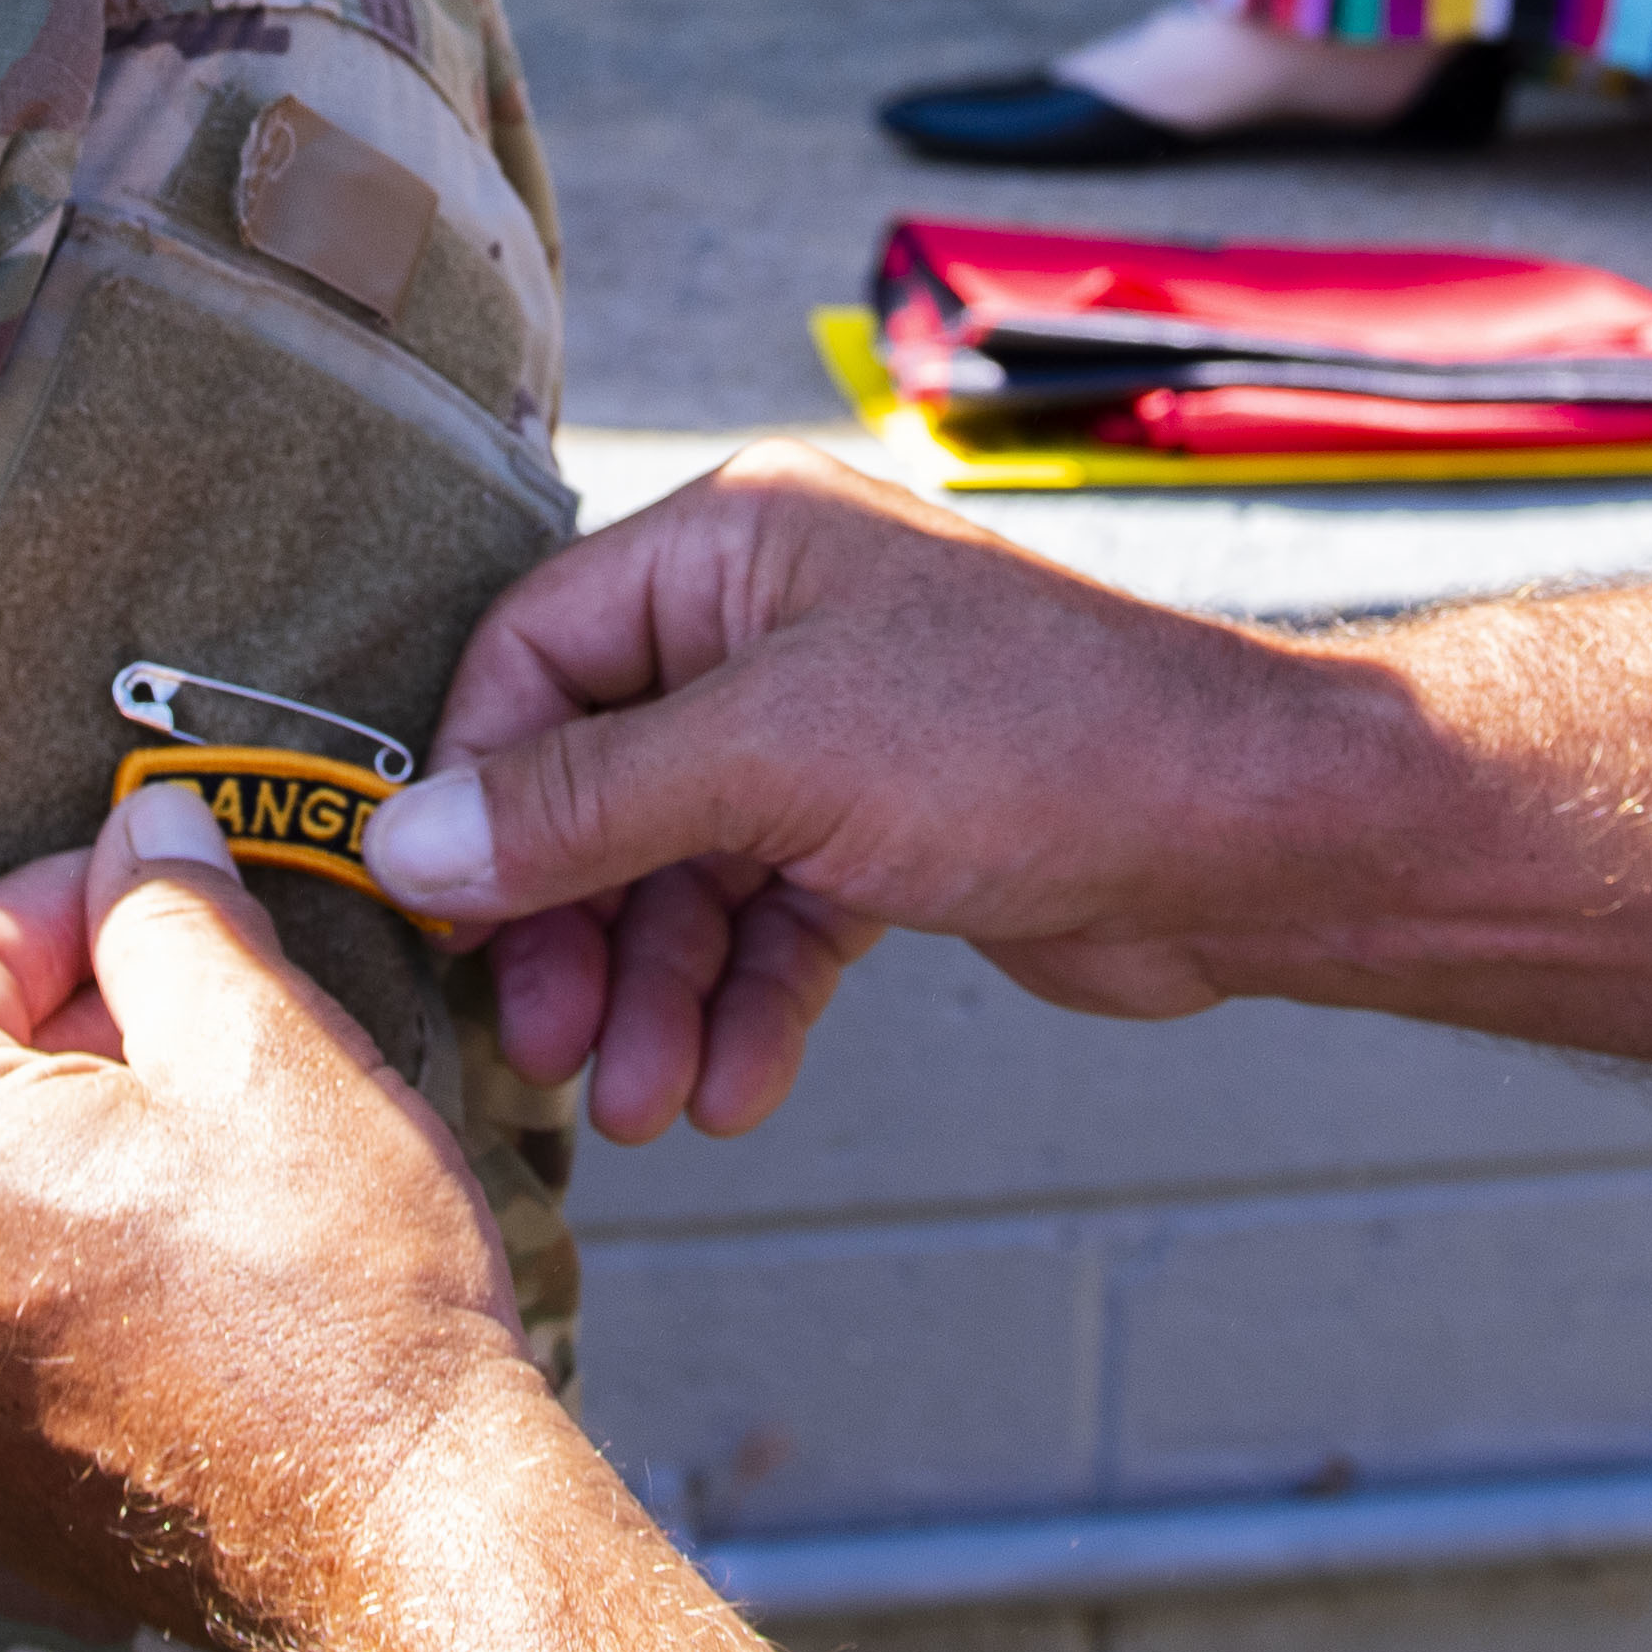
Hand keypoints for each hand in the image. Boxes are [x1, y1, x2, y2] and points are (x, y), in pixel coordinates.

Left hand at [0, 785, 540, 1650]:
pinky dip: (81, 1259)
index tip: (159, 883)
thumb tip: (141, 828)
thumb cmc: (341, 1293)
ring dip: (81, 1142)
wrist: (407, 1539)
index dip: (61, 899)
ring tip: (225, 1130)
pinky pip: (6, 1318)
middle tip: (214, 1000)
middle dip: (73, 1022)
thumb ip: (171, 914)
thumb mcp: (264, 1044)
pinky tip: (205, 1256)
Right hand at [363, 445, 1377, 1132]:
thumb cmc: (1036, 742)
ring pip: (683, 873)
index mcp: (734, 544)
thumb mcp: (775, 762)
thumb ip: (584, 805)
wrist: (1247, 838)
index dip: (479, 789)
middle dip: (572, 928)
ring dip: (655, 994)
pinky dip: (744, 1005)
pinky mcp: (888, 832)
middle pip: (599, 781)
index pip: (534, 656)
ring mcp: (833, 733)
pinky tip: (731, 1091)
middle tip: (545, 1053)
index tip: (443, 919)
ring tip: (646, 1107)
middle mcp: (772, 624)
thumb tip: (405, 843)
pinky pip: (771, 922)